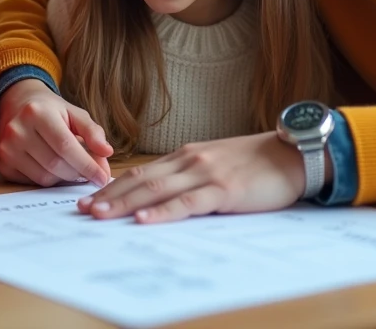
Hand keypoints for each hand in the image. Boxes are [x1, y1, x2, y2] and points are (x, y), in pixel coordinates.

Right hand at [0, 79, 112, 186]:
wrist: (16, 104)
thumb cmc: (50, 110)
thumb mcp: (74, 113)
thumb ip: (93, 132)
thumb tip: (107, 152)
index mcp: (37, 112)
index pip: (66, 146)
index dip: (87, 165)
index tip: (103, 178)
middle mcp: (17, 130)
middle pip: (56, 164)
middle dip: (79, 173)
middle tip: (91, 173)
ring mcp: (6, 148)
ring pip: (45, 177)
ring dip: (64, 178)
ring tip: (72, 166)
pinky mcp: (3, 164)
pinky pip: (32, 182)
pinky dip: (49, 179)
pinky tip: (54, 167)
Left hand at [77, 132, 313, 223]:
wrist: (293, 154)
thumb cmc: (257, 163)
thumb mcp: (216, 164)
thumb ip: (190, 176)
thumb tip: (162, 196)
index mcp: (186, 155)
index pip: (141, 173)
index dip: (113, 187)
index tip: (90, 199)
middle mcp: (190, 160)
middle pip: (141, 180)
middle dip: (109, 196)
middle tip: (82, 210)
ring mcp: (206, 173)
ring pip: (156, 190)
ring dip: (125, 204)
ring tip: (100, 215)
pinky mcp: (224, 190)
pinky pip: (188, 203)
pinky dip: (163, 212)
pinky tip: (144, 220)